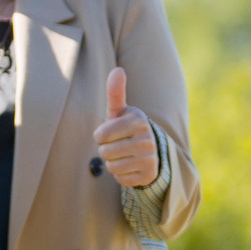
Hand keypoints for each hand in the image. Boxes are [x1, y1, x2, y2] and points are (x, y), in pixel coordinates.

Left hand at [93, 68, 158, 188]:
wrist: (150, 151)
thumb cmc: (126, 127)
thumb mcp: (120, 111)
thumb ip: (115, 92)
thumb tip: (118, 69)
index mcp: (138, 121)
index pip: (100, 135)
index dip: (100, 136)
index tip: (111, 133)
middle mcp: (147, 139)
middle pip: (105, 152)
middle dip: (106, 151)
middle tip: (118, 146)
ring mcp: (149, 158)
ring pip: (112, 167)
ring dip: (113, 163)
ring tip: (124, 156)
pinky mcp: (149, 175)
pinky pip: (121, 179)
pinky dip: (122, 175)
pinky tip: (131, 166)